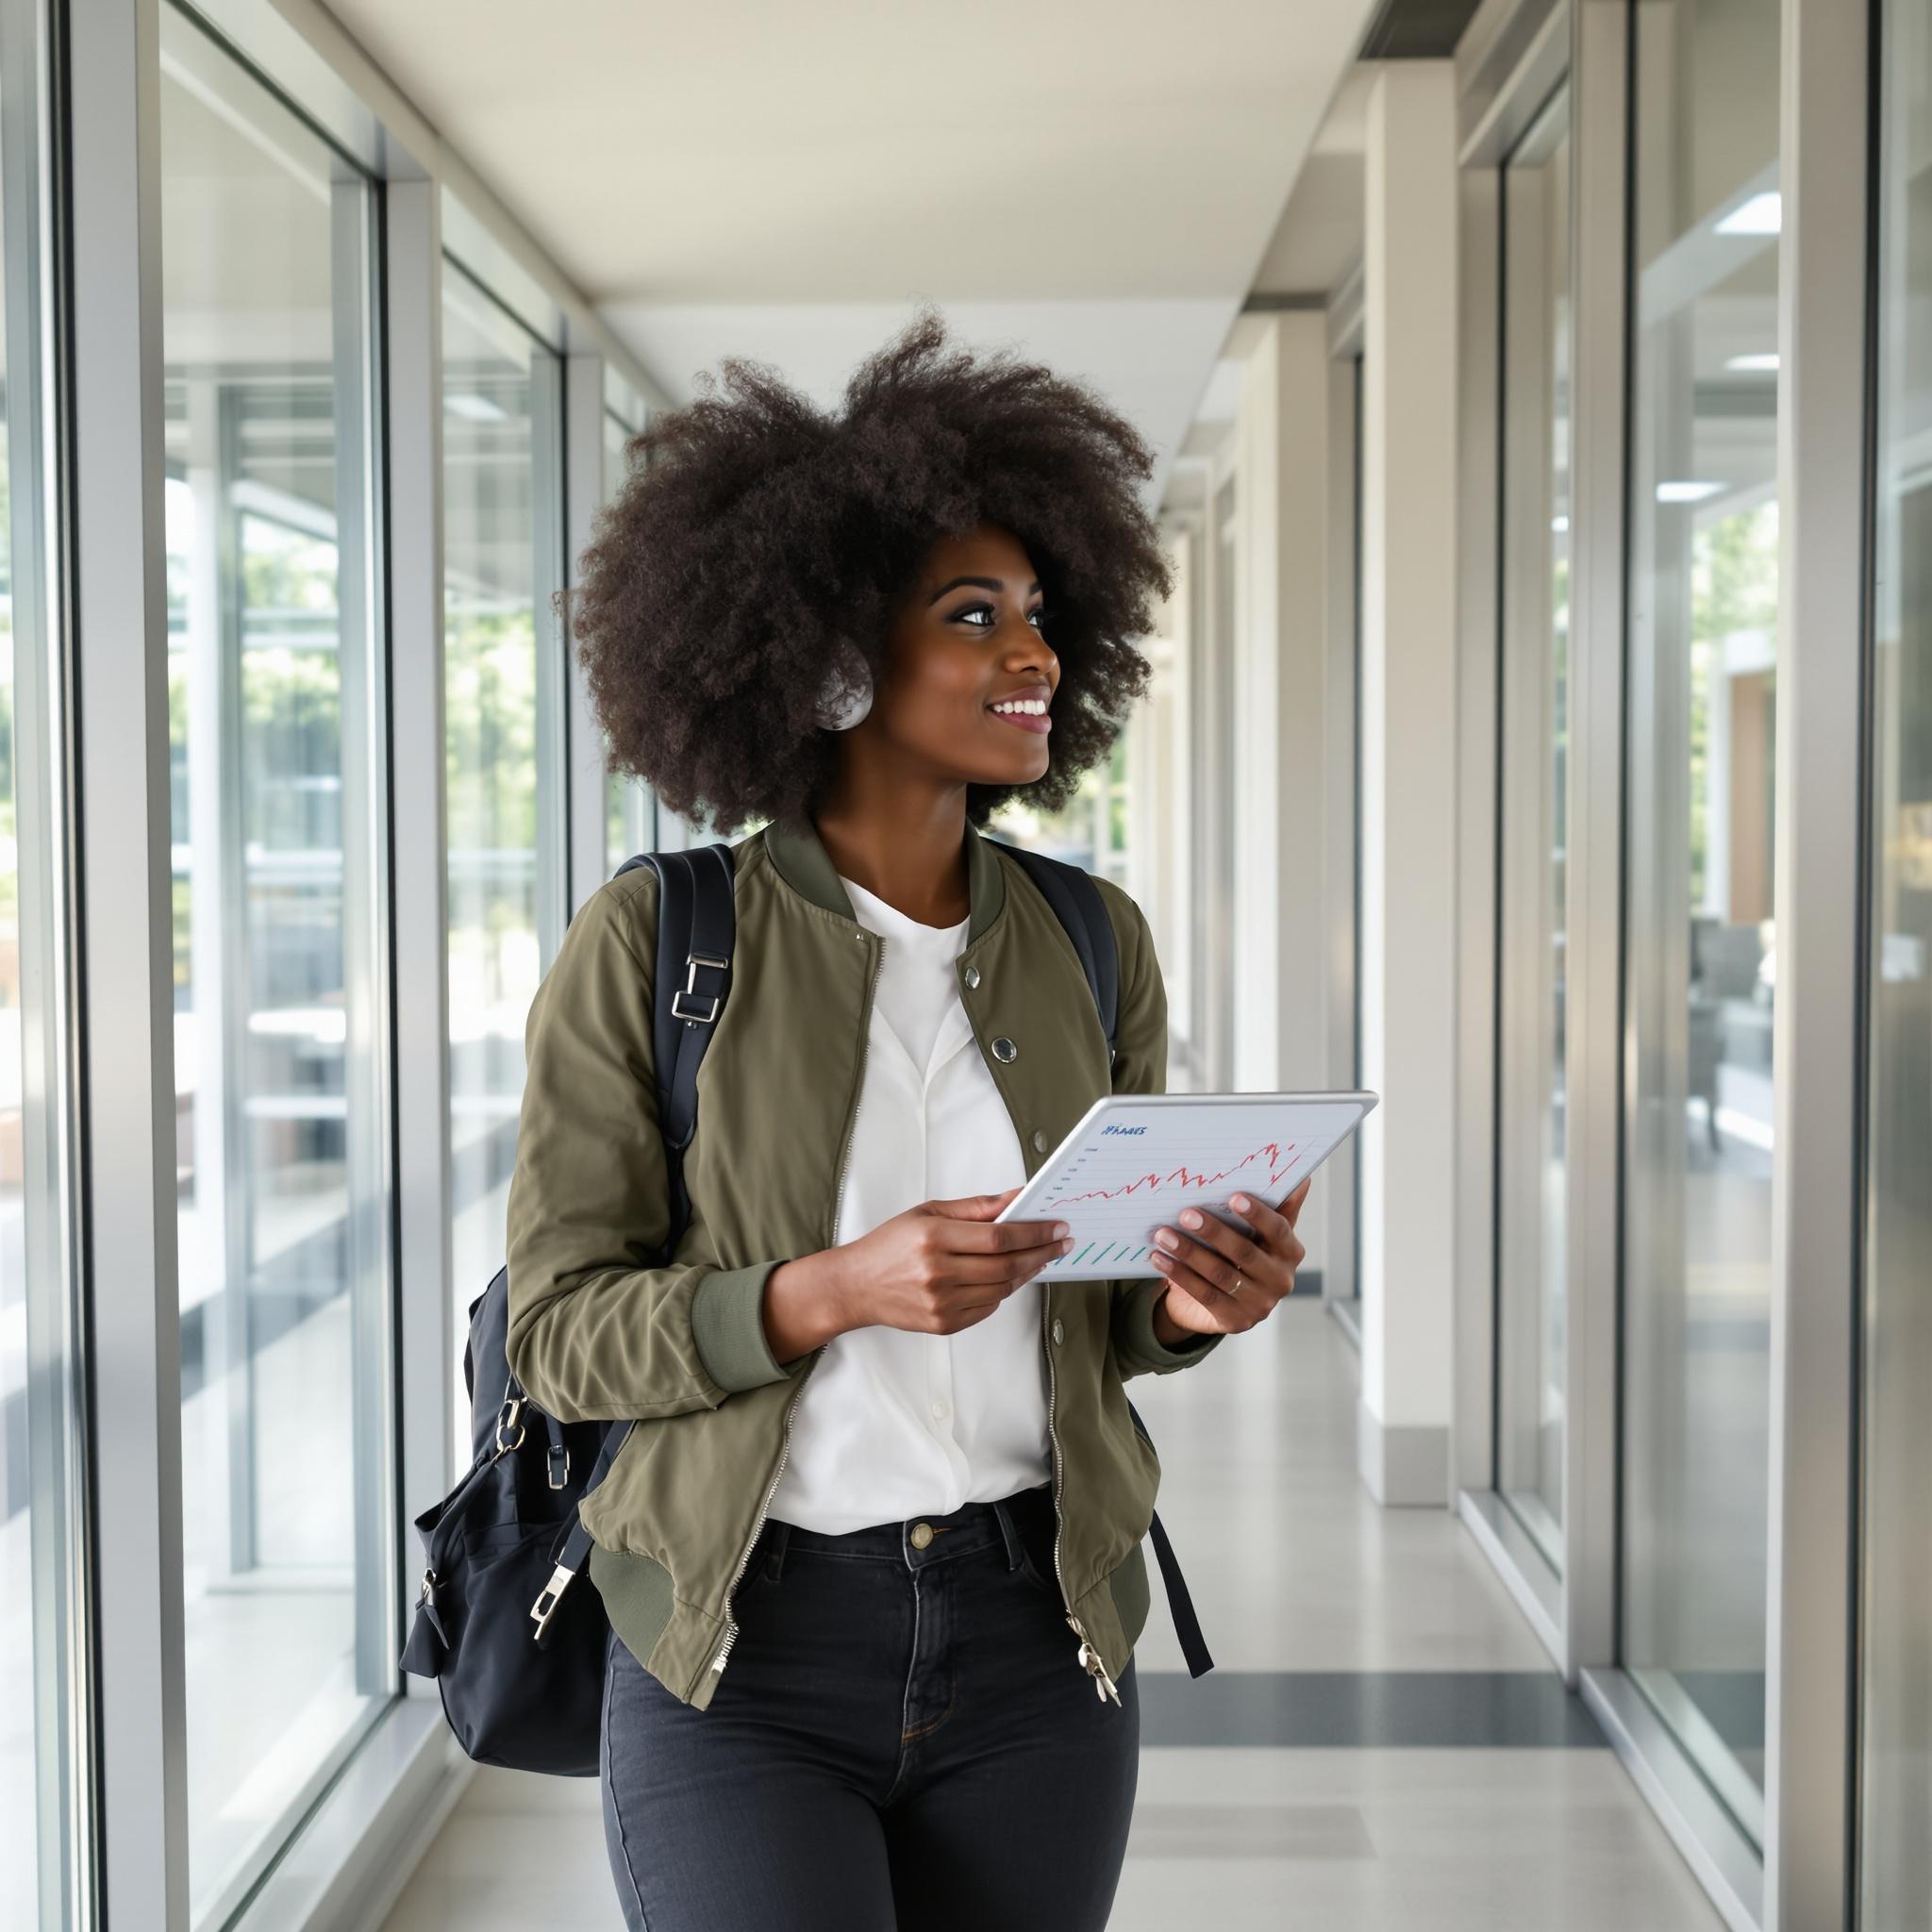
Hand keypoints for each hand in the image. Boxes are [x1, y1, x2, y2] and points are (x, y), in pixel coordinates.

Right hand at [815, 1186, 1072, 1338]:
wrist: (856, 1286)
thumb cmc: (890, 1246)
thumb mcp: (928, 1213)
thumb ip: (976, 1208)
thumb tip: (1015, 1198)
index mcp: (933, 1237)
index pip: (998, 1236)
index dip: (1034, 1232)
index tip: (1057, 1227)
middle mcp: (937, 1272)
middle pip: (1006, 1265)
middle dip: (1041, 1252)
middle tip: (1061, 1243)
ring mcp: (941, 1303)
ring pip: (1002, 1289)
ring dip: (1027, 1272)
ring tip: (1039, 1257)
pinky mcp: (943, 1324)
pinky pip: (988, 1307)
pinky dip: (1003, 1291)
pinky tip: (1008, 1276)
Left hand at [1148, 1178, 1309, 1337]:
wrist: (1226, 1301)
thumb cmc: (1243, 1253)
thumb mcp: (1260, 1232)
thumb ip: (1277, 1206)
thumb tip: (1301, 1177)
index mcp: (1291, 1252)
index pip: (1278, 1229)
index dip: (1258, 1214)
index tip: (1233, 1196)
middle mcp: (1280, 1279)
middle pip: (1245, 1252)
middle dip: (1213, 1232)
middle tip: (1186, 1214)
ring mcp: (1260, 1304)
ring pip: (1221, 1274)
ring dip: (1189, 1252)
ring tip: (1163, 1235)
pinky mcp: (1236, 1320)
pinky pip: (1204, 1294)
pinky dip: (1180, 1274)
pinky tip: (1160, 1258)